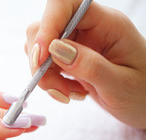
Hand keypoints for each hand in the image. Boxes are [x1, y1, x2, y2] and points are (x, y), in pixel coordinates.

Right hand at [25, 0, 145, 128]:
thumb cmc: (142, 93)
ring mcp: (76, 44)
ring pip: (41, 49)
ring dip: (46, 76)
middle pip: (44, 28)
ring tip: (68, 93)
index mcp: (107, 24)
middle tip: (56, 88)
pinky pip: (45, 65)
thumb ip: (89, 66)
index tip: (42, 57)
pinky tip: (71, 92)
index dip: (48, 24)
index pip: (66, 4)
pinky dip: (50, 81)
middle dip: (42, 61)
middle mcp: (88, 29)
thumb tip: (54, 49)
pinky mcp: (68, 59)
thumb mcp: (120, 84)